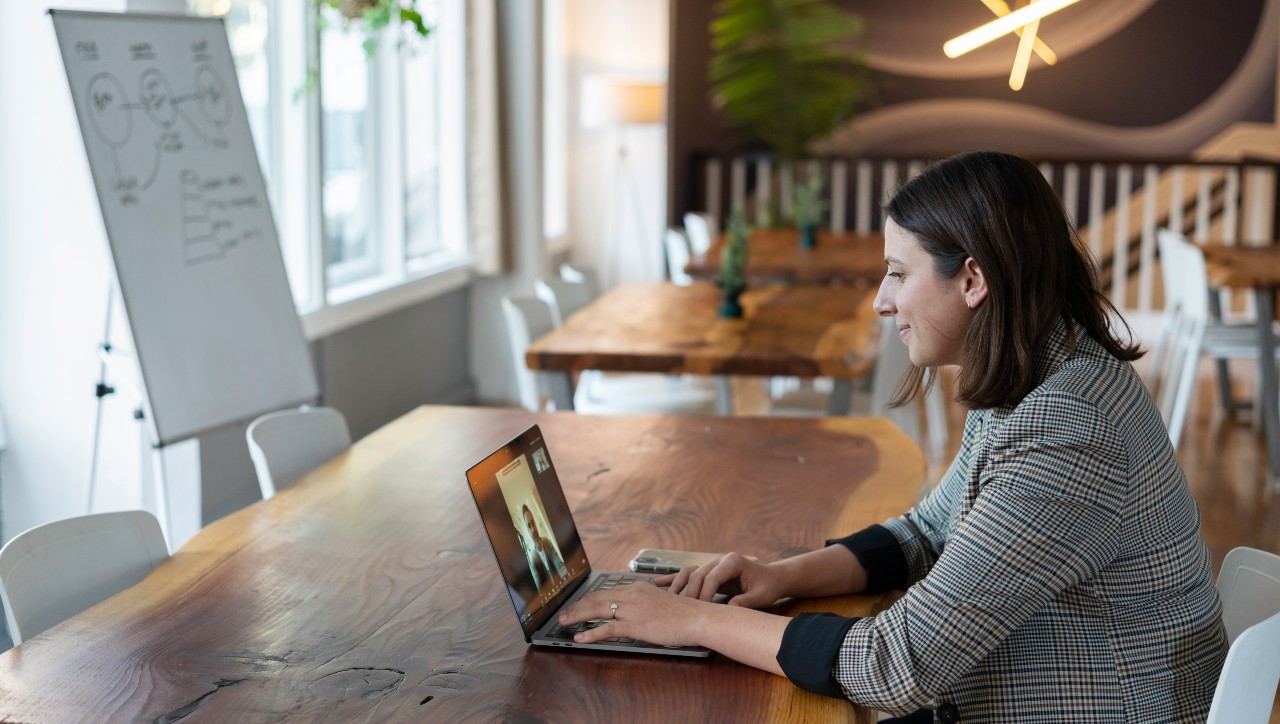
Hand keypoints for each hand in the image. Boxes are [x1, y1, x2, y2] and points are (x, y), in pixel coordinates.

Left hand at [557, 581, 711, 647]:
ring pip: (597, 610)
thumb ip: (644, 604)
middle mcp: (632, 595)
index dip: (588, 599)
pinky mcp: (635, 624)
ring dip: (577, 616)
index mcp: (637, 588)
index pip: (606, 592)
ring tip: (564, 623)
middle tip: (563, 614)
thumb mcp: (660, 602)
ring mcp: (632, 609)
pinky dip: (591, 633)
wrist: (696, 618)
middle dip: (577, 607)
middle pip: (596, 598)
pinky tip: (580, 638)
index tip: (577, 605)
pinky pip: (607, 629)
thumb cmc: (684, 614)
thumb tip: (632, 613)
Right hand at [656, 552, 787, 608]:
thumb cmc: (768, 586)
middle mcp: (720, 559)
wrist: (772, 577)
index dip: (704, 594)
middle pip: (697, 574)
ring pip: (689, 572)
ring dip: (677, 585)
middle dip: (690, 594)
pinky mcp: (709, 570)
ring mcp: (713, 563)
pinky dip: (674, 578)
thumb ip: (746, 602)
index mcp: (733, 561)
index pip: (712, 577)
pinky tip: (658, 583)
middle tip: (685, 612)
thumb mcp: (761, 596)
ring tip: (666, 598)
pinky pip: (689, 573)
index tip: (701, 611)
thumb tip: (730, 610)